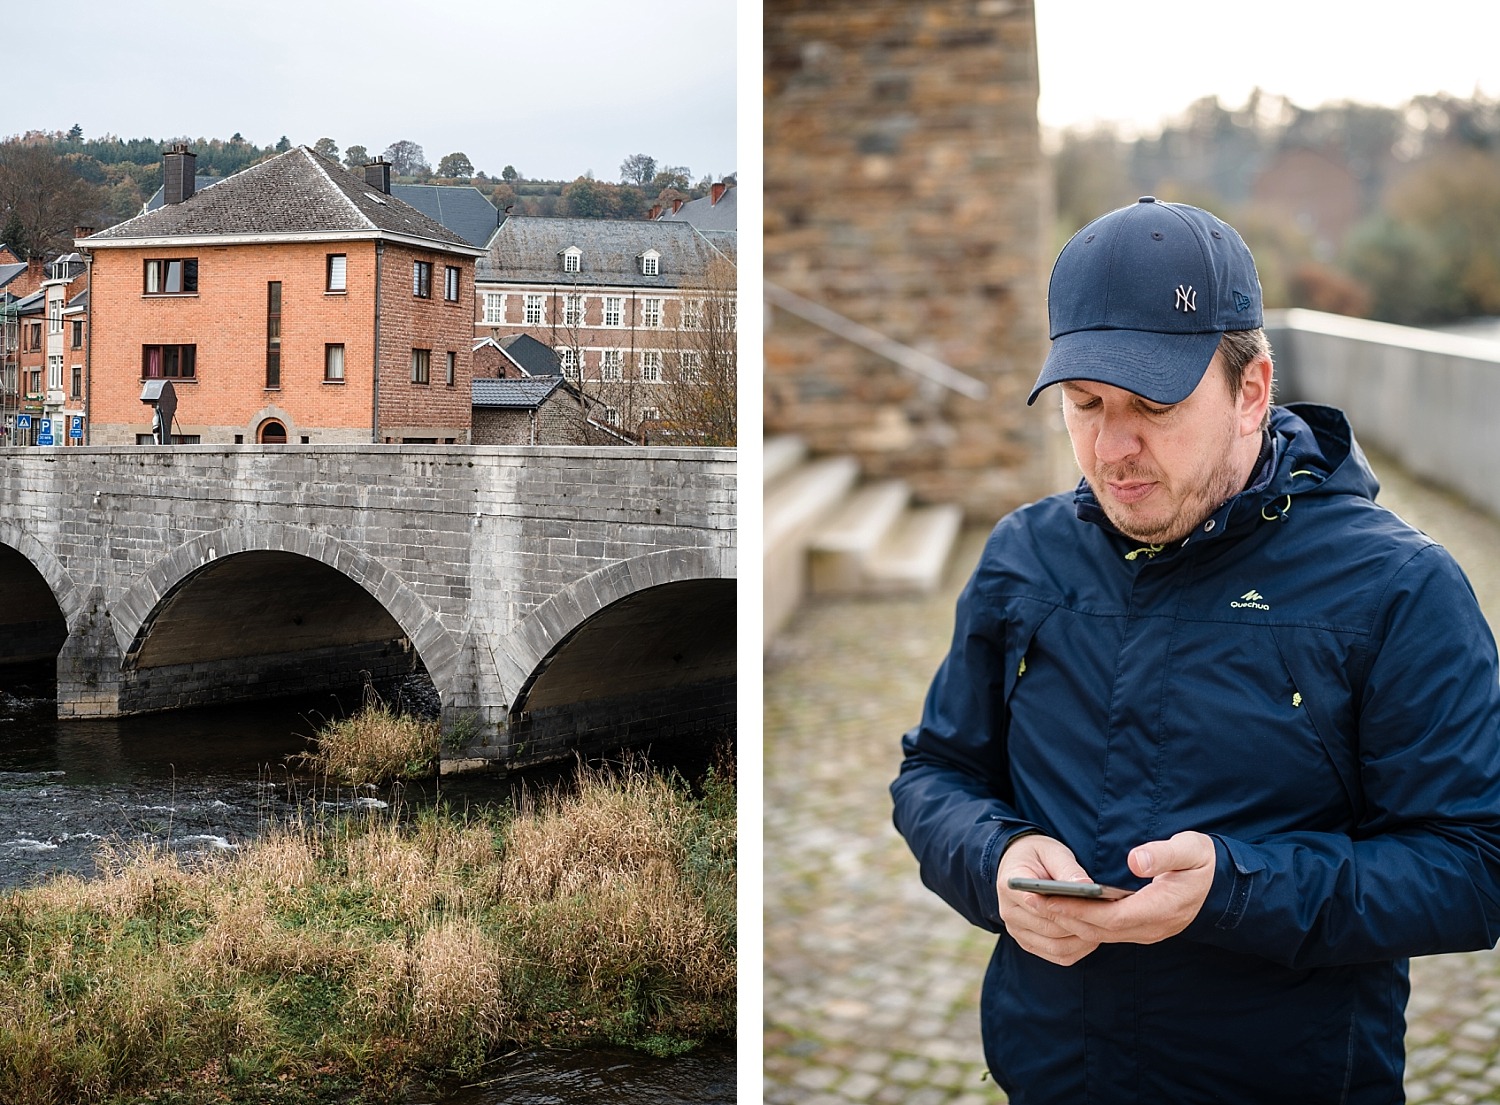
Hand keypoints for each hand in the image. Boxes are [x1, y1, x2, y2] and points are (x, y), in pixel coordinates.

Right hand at [997, 834, 1102, 965]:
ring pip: (1056, 946)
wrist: (1021, 865)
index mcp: (1008, 884)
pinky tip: (1093, 936)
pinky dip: (1079, 949)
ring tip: (1103, 927)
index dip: (1061, 906)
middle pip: (1049, 927)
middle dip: (1079, 923)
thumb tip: (1087, 886)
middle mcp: (1009, 912)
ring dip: (1082, 939)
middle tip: (1108, 916)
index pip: (1034, 901)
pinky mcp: (1029, 943)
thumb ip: (1067, 869)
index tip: (1087, 902)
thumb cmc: (1039, 855)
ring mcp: (1017, 931)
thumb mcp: (1052, 852)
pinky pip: (1058, 955)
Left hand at [1043, 831, 1215, 947]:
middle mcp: (1151, 927)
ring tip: (1036, 903)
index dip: (1078, 910)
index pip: (1112, 917)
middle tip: (1028, 900)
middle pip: (1099, 929)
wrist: (1225, 888)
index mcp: (1162, 909)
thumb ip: (1165, 854)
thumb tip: (1136, 860)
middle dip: (1062, 916)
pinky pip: (1106, 932)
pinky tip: (1060, 909)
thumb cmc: (1205, 864)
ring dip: (1067, 920)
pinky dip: (1081, 923)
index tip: (1048, 899)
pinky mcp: (1141, 929)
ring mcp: (1147, 932)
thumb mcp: (1192, 850)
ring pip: (1100, 934)